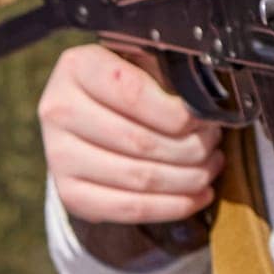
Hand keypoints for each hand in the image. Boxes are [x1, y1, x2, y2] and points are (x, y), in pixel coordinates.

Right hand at [39, 45, 223, 223]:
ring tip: (211, 165)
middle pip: (141, 141)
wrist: (88, 115)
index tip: (206, 117)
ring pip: (141, 178)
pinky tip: (199, 195)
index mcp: (79, 68)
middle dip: (192, 147)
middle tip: (214, 142)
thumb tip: (208, 109)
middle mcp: (59, 111)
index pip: (134, 94)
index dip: (180, 113)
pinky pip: (131, 209)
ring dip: (190, 177)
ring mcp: (59, 156)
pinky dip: (175, 206)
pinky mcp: (70, 193)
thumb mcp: (145, 63)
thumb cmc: (128, 85)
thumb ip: (171, 77)